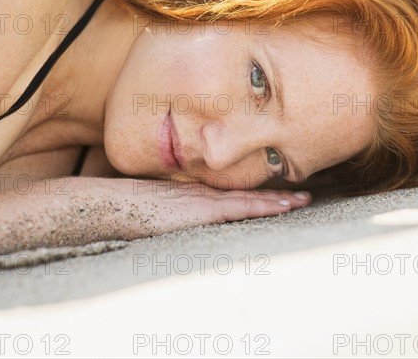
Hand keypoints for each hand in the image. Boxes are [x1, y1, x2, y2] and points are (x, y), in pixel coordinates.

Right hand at [114, 180, 311, 238]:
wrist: (113, 204)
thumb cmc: (130, 211)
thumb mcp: (159, 212)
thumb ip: (177, 214)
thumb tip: (185, 222)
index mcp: (196, 196)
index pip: (235, 195)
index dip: (260, 196)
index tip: (281, 196)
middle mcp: (205, 194)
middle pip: (248, 195)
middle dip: (277, 197)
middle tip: (305, 196)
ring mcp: (205, 200)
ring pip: (249, 200)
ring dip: (277, 202)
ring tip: (302, 201)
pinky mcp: (202, 210)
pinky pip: (239, 207)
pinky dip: (262, 207)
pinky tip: (281, 207)